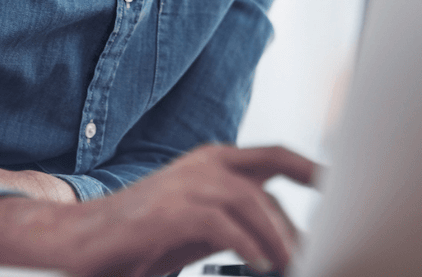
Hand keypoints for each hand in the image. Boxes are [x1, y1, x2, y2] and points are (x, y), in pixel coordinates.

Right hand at [0, 144, 317, 276]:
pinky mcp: (169, 209)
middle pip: (269, 181)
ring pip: (252, 200)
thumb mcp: (201, 225)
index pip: (275, 156)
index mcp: (213, 161)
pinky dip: (246, 244)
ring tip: (289, 265)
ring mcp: (185, 183)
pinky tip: (259, 265)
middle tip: (314, 252)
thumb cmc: (143, 236)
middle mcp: (203, 164)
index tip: (340, 186)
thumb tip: (285, 242)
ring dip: (277, 236)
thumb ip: (239, 223)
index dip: (311, 168)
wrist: (81, 241)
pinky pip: (222, 223)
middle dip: (296, 220)